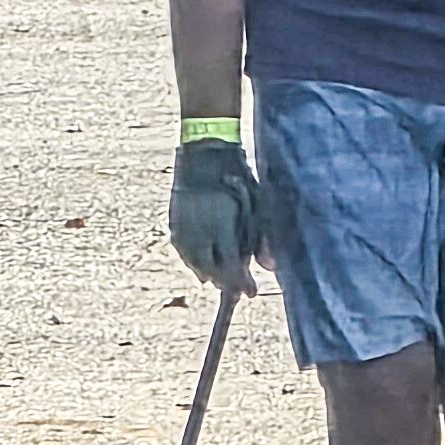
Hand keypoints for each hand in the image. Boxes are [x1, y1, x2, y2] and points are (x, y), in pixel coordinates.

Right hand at [169, 138, 265, 290]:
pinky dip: (194, 261)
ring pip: (195, 263)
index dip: (241, 282)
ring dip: (209, 273)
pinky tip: (202, 266)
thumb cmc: (238, 175)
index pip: (231, 266)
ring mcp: (183, 227)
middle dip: (225, 282)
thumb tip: (271, 267)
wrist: (205, 151)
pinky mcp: (174, 222)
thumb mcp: (257, 203)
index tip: (251, 293)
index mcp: (221, 225)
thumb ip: (263, 236)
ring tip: (221, 280)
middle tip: (237, 290)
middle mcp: (200, 230)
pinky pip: (183, 251)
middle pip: (211, 270)